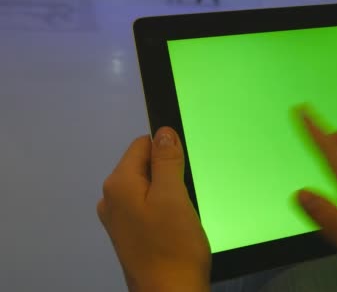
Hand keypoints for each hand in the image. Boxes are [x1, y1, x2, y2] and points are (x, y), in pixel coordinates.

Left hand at [97, 127, 209, 291]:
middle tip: (184, 198)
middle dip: (168, 175)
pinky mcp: (128, 235)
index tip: (184, 172)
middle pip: (144, 167)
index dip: (167, 153)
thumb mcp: (174, 196)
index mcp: (118, 184)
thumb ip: (166, 161)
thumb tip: (162, 133)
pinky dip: (163, 211)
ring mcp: (118, 219)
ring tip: (181, 216)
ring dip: (168, 194)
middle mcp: (111, 199)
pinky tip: (176, 228)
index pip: (142, 145)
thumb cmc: (173, 245)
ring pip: (148, 189)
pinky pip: (147, 208)